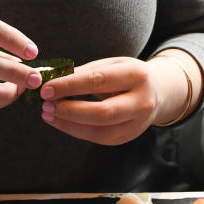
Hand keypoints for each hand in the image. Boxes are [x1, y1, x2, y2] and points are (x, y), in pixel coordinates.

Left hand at [39, 57, 165, 144]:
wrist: (157, 92)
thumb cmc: (127, 75)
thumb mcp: (112, 65)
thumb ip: (85, 73)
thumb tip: (51, 80)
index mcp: (137, 76)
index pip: (99, 81)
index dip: (70, 86)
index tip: (46, 88)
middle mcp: (142, 102)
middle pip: (103, 112)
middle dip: (70, 110)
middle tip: (46, 104)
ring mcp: (137, 123)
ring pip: (100, 130)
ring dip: (69, 124)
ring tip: (48, 114)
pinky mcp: (128, 136)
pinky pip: (99, 137)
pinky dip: (76, 130)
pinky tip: (61, 121)